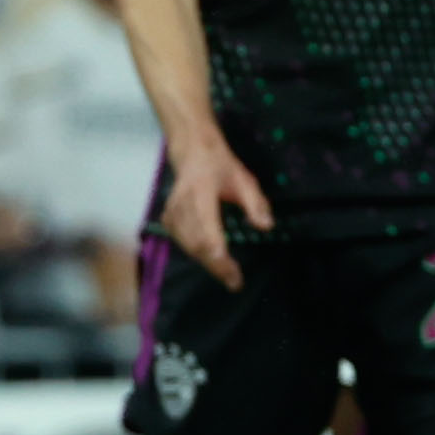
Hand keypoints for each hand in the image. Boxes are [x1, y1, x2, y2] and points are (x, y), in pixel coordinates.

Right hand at [158, 144, 272, 291]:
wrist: (192, 153)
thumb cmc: (221, 167)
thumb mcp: (244, 180)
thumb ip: (256, 203)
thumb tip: (266, 226)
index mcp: (201, 190)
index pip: (207, 228)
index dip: (218, 253)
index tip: (232, 272)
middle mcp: (182, 203)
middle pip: (197, 243)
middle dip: (216, 266)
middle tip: (235, 282)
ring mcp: (172, 212)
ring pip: (189, 246)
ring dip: (207, 263)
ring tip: (228, 274)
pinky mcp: (168, 219)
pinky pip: (182, 243)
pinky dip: (197, 254)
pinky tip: (212, 260)